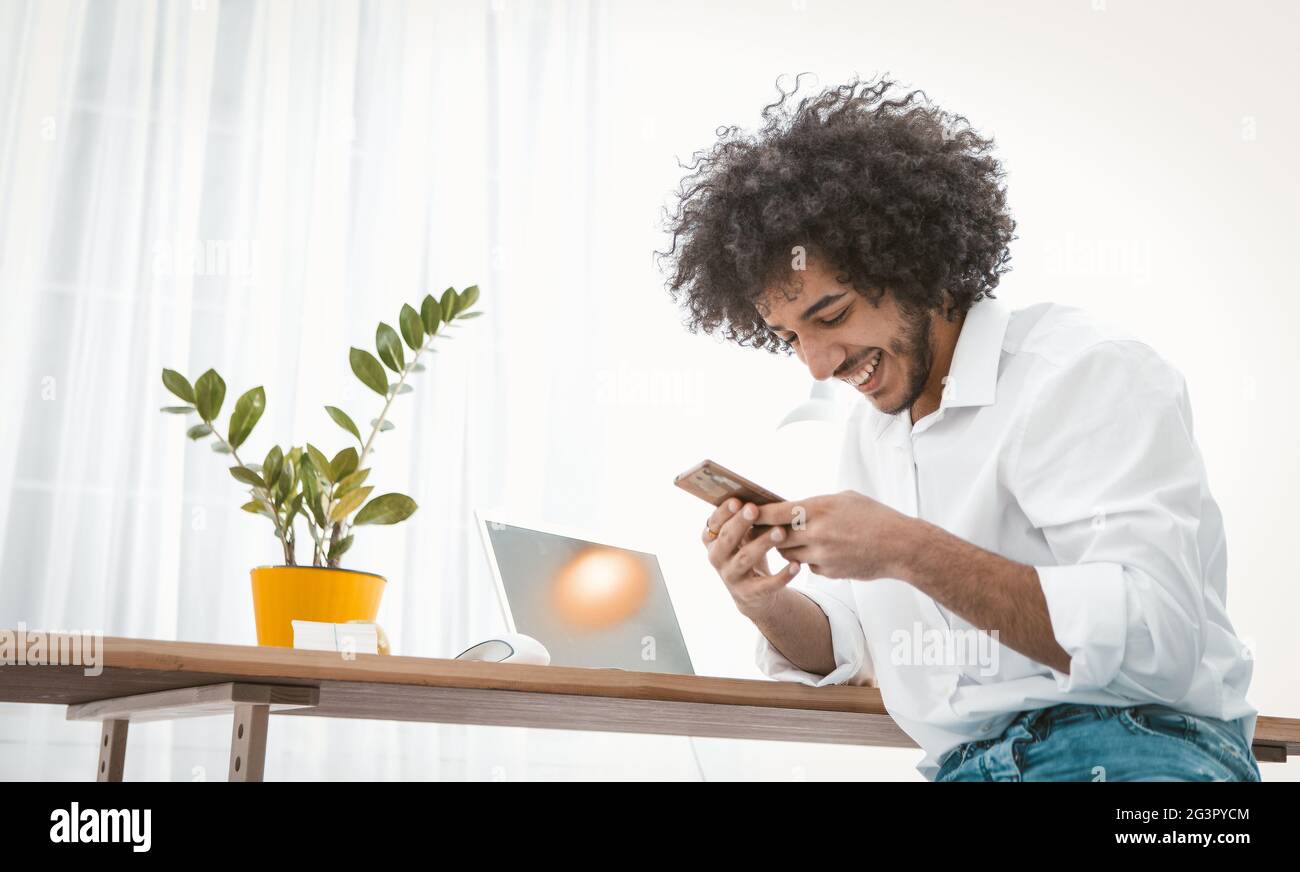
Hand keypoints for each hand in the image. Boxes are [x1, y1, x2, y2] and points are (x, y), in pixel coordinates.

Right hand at [701, 498, 800, 616]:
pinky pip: (766, 585)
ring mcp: (731, 578)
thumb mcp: (743, 536)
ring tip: (781, 532)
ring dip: (762, 544)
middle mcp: (717, 559)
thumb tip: (761, 496)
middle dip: (740, 523)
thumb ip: (747, 519)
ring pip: (745, 559)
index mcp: (712, 541)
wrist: (753, 593)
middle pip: (727, 539)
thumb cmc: (748, 552)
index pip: (714, 525)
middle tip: (755, 509)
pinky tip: (796, 564)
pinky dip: (782, 575)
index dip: (723, 513)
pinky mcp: (748, 594)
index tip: (737, 500)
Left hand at [754, 491, 915, 579]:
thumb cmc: (875, 516)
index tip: (744, 511)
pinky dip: (808, 560)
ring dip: (787, 548)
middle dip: (767, 533)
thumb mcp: (844, 499)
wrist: (900, 546)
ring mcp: (822, 556)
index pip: (776, 512)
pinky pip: (808, 566)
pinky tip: (822, 552)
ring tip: (792, 540)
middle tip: (759, 529)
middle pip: (775, 537)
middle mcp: (816, 533)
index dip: (757, 513)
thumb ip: (816, 505)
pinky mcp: (828, 572)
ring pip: (789, 555)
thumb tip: (794, 508)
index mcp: (819, 509)